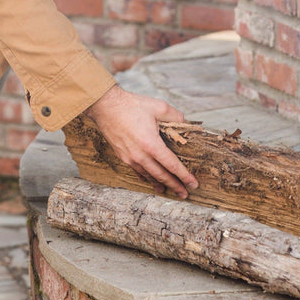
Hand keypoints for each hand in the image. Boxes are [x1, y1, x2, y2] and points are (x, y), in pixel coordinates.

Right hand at [85, 84, 198, 198]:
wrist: (106, 106)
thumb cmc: (131, 105)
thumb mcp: (159, 106)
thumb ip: (175, 116)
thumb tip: (184, 123)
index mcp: (151, 144)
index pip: (172, 165)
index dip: (184, 176)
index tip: (193, 184)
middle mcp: (140, 155)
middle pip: (161, 175)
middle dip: (175, 185)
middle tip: (184, 194)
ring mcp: (130, 157)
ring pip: (149, 176)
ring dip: (160, 184)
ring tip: (168, 190)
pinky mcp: (122, 156)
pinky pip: (137, 171)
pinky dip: (146, 178)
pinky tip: (150, 180)